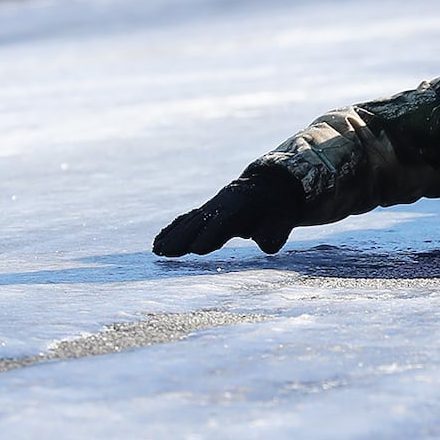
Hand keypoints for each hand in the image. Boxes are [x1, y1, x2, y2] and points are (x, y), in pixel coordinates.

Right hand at [152, 170, 302, 256]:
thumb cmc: (276, 210)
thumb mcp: (282, 221)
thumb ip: (274, 233)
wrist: (269, 186)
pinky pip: (186, 220)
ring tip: (157, 250)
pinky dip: (172, 230)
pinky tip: (159, 243)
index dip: (211, 234)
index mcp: (241, 208)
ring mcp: (211, 207)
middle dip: (182, 237)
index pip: (223, 222)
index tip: (197, 249)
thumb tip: (266, 245)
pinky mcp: (205, 212)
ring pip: (188, 221)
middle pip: (199, 222)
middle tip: (166, 252)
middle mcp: (221, 205)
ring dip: (172, 235)